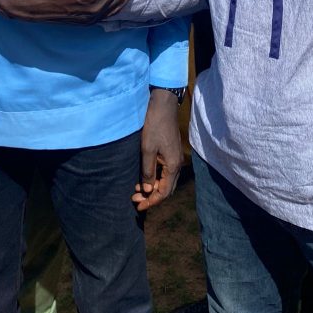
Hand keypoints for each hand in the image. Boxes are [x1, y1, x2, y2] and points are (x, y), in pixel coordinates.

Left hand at [131, 88, 182, 211]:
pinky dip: (155, 178)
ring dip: (152, 188)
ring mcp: (175, 158)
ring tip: (137, 191)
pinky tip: (144, 178)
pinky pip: (164, 172)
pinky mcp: (171, 152)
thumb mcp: (147, 150)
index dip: (152, 201)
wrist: (163, 105)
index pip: (164, 192)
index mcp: (173, 165)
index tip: (138, 207)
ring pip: (165, 180)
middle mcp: (177, 164)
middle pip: (166, 189)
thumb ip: (148, 171)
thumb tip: (148, 190)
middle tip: (135, 200)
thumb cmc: (155, 126)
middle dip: (151, 197)